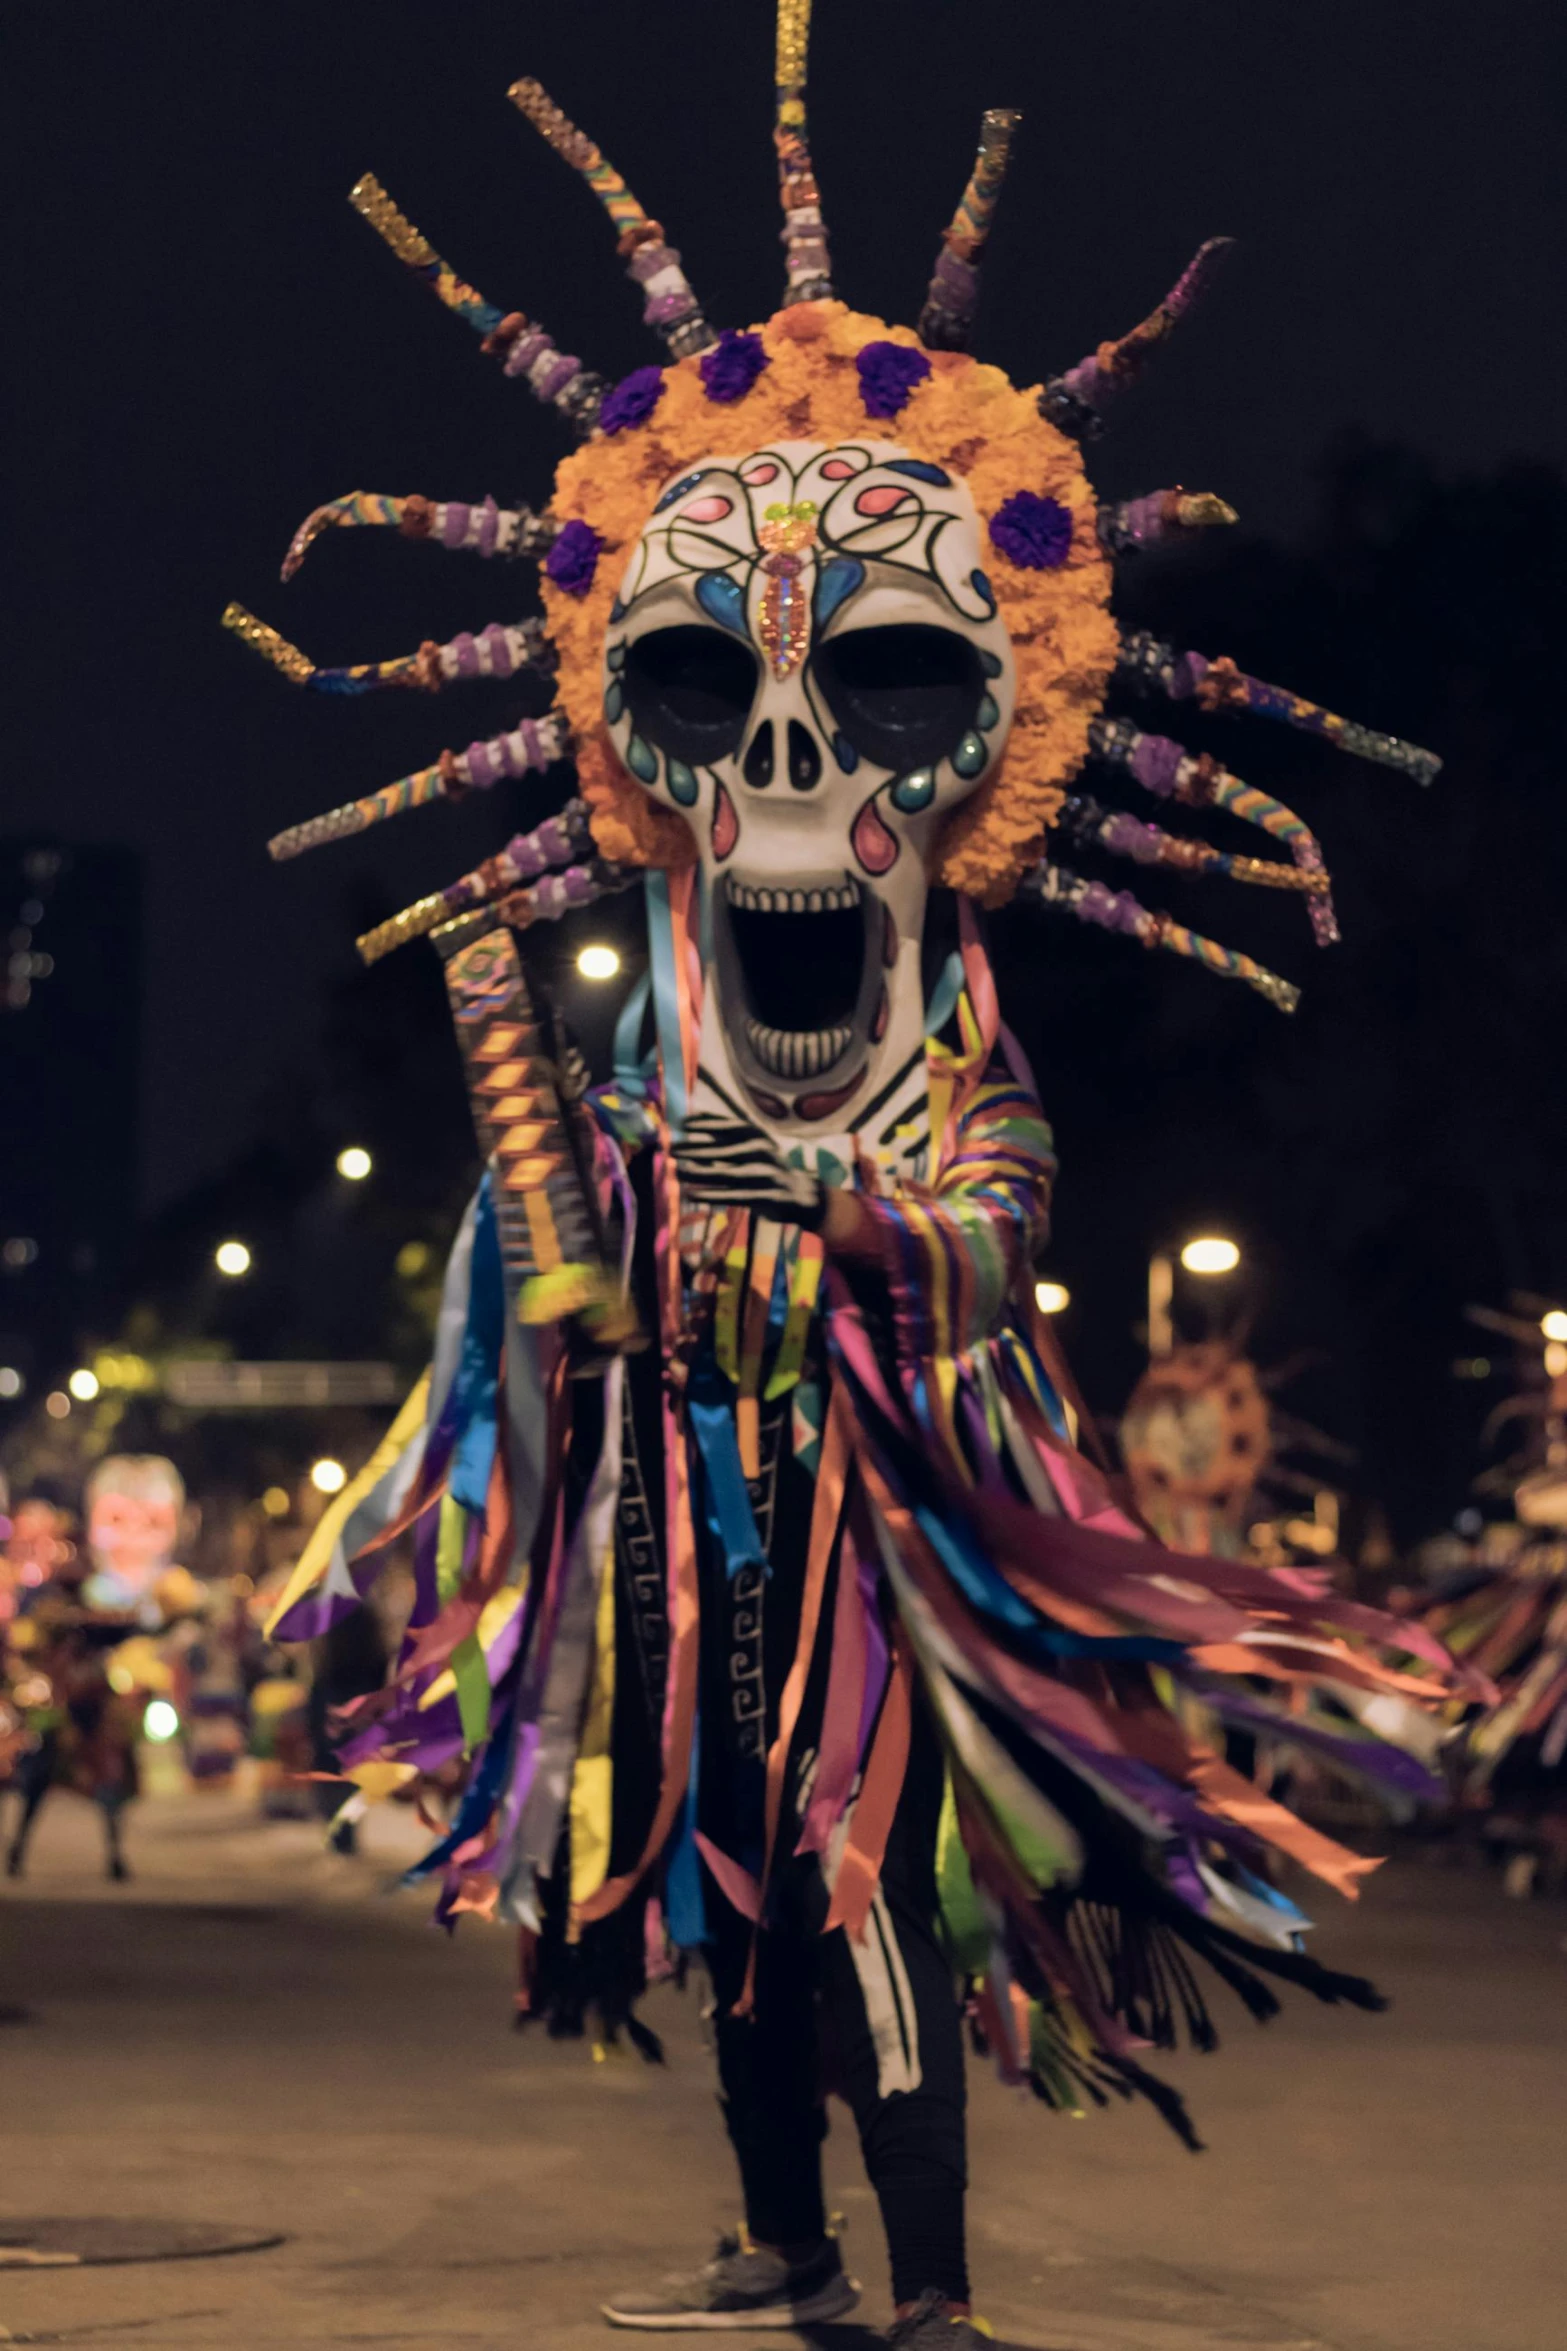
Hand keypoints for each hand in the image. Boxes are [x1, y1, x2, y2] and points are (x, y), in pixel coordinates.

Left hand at [671, 1112, 825, 1229]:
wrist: (801, 1195)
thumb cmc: (767, 1167)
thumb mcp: (751, 1145)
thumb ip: (725, 1136)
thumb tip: (694, 1117)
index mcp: (759, 1135)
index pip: (729, 1125)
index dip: (705, 1123)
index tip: (681, 1123)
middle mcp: (764, 1151)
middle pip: (723, 1150)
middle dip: (695, 1149)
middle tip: (671, 1149)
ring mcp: (767, 1174)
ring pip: (726, 1174)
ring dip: (699, 1173)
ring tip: (676, 1172)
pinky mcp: (768, 1196)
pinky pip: (734, 1196)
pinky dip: (712, 1195)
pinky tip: (692, 1194)